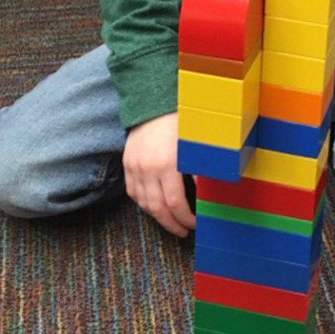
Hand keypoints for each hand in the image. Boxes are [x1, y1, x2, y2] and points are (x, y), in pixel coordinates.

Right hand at [123, 112, 195, 236]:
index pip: (175, 203)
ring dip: (157, 216)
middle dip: (171, 224)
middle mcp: (147, 168)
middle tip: (182, 231)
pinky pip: (132, 192)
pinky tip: (153, 206)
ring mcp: (134, 167)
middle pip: (157, 208)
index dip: (185, 218)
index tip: (194, 224)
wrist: (154, 102)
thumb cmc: (180, 121)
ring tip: (170, 222)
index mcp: (167, 164)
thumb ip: (201, 170)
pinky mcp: (127, 163)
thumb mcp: (196, 145)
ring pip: (143, 203)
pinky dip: (142, 203)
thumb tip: (208, 194)